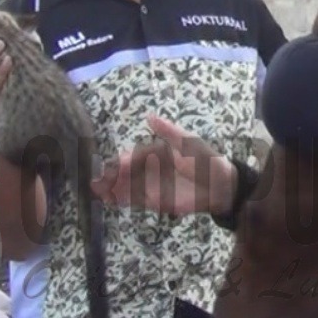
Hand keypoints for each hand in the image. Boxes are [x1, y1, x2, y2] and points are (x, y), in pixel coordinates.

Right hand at [91, 116, 237, 216]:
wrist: (220, 186)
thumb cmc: (206, 160)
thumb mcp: (189, 143)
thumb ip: (169, 132)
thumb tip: (149, 116)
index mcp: (156, 152)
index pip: (134, 156)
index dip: (123, 162)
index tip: (114, 165)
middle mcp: (150, 169)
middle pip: (126, 173)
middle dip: (111, 177)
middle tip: (97, 182)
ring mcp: (151, 186)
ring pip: (127, 187)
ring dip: (112, 189)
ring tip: (99, 193)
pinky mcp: (156, 201)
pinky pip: (136, 200)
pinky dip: (123, 200)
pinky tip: (111, 201)